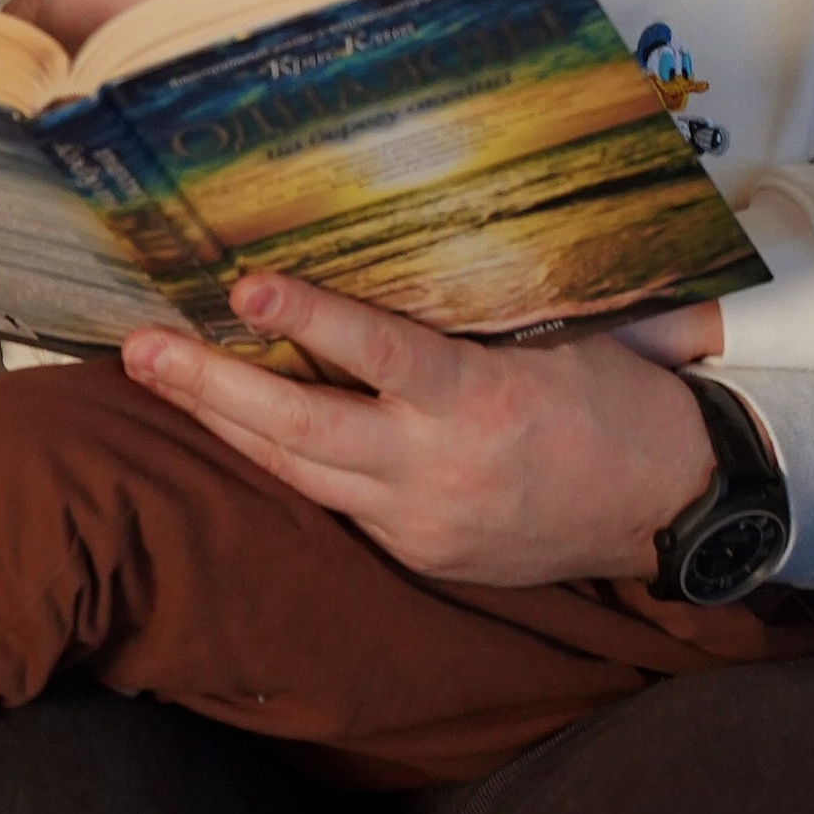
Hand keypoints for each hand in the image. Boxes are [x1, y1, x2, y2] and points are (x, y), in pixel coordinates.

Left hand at [122, 271, 716, 586]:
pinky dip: (280, 464)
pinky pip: (333, 505)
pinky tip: (229, 428)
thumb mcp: (556, 338)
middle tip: (140, 347)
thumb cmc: (618, 399)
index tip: (245, 289)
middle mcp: (439, 471)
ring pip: (299, 476)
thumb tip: (382, 259)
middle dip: (212, 389)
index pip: (380, 356)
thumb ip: (465, 319)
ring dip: (222, 426)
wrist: (672, 507)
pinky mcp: (419, 554)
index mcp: (483, 403)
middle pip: (302, 433)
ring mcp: (422, 524)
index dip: (311, 322)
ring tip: (155, 378)